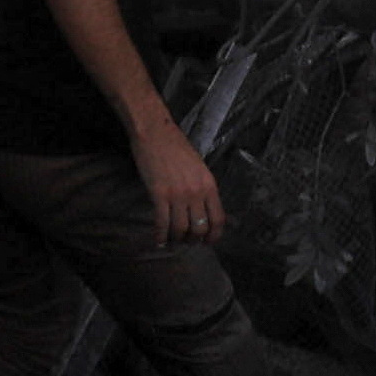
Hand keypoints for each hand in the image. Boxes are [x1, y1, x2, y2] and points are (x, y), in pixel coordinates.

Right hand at [131, 116, 225, 246]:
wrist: (156, 132)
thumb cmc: (176, 147)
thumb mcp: (199, 168)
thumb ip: (203, 188)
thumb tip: (203, 209)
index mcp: (209, 185)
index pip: (219, 219)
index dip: (214, 236)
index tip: (207, 242)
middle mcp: (197, 192)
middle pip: (200, 228)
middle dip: (193, 240)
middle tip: (186, 241)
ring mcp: (178, 194)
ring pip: (181, 229)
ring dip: (177, 239)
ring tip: (172, 240)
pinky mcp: (159, 194)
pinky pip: (162, 222)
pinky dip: (160, 235)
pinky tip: (158, 240)